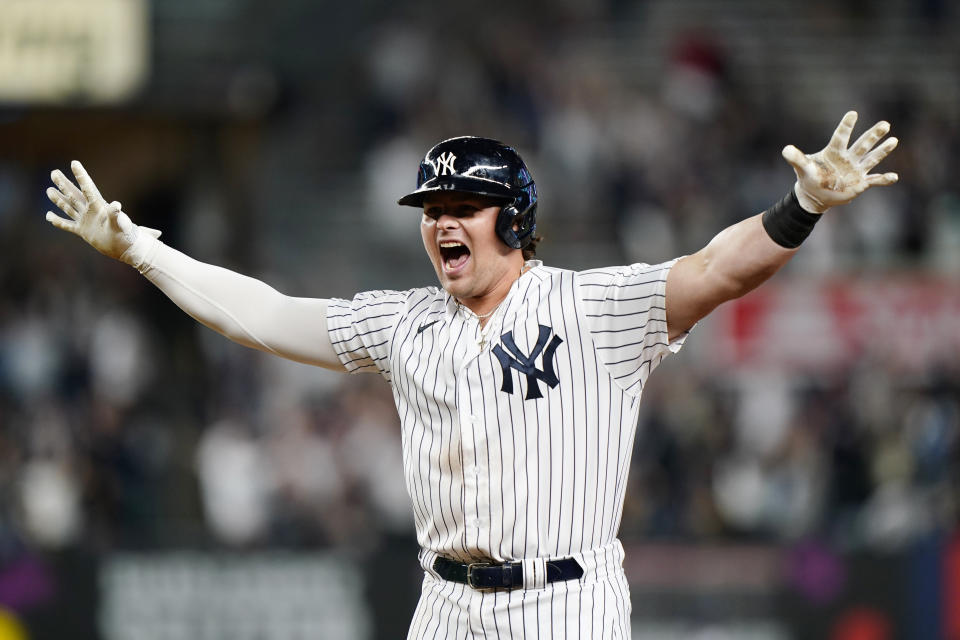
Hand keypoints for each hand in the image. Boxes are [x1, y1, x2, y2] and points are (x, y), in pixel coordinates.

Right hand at [46, 160, 160, 262]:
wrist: (125, 248)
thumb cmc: (125, 234)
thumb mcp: (119, 224)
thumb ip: (115, 215)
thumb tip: (116, 205)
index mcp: (98, 206)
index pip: (87, 188)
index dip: (81, 175)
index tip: (74, 162)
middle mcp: (90, 211)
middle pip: (74, 194)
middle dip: (64, 184)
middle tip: (54, 172)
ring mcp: (86, 221)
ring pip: (69, 207)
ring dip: (58, 199)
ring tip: (49, 190)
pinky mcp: (83, 231)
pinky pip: (67, 225)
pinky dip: (58, 221)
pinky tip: (49, 216)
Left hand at [781, 111, 898, 212]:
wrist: (816, 195)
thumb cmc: (810, 177)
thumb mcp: (802, 168)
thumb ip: (796, 158)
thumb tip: (785, 149)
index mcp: (834, 152)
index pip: (841, 136)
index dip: (846, 125)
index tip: (852, 113)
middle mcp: (848, 158)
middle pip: (862, 144)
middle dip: (874, 135)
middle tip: (885, 124)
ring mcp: (856, 170)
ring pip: (872, 158)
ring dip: (882, 150)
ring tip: (893, 140)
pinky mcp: (861, 183)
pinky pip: (875, 180)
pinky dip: (884, 179)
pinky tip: (894, 177)